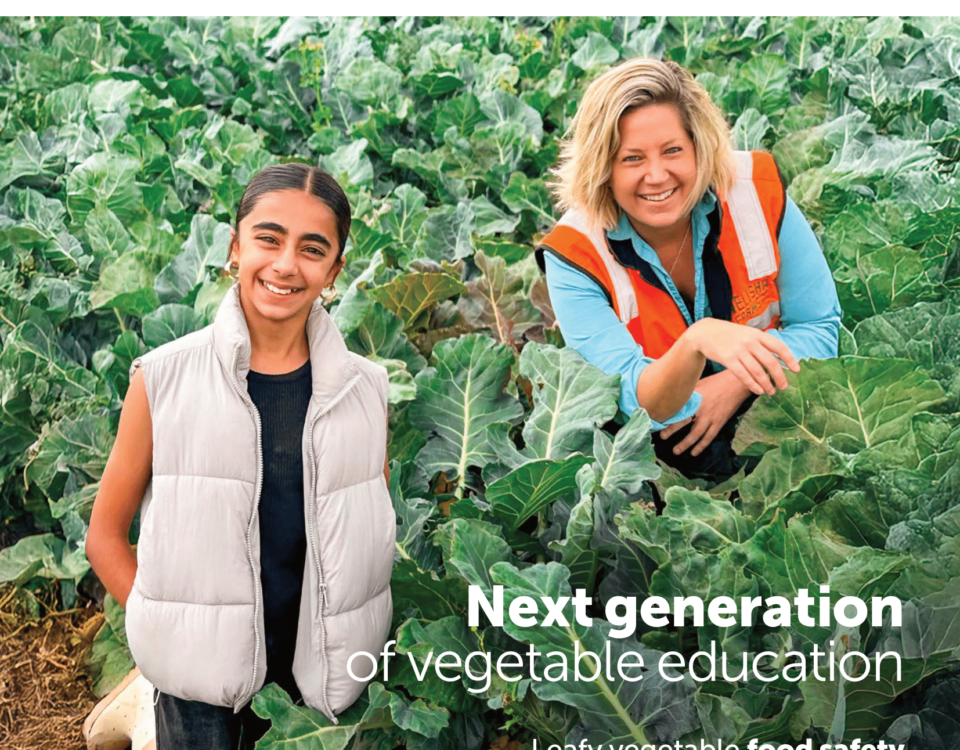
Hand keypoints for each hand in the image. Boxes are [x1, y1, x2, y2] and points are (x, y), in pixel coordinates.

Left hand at [660, 370, 752, 455]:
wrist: (736, 384)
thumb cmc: (716, 382)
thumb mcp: (699, 383)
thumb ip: (687, 392)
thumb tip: (673, 395)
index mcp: (694, 397)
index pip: (678, 408)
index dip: (668, 415)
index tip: (657, 421)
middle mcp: (701, 408)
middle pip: (684, 421)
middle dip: (672, 430)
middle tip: (662, 437)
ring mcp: (710, 417)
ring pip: (696, 433)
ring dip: (685, 443)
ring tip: (676, 451)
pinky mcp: (719, 422)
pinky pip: (709, 436)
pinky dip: (701, 445)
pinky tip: (694, 452)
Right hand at [684, 318, 799, 395]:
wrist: (705, 332)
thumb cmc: (729, 335)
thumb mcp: (747, 333)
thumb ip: (761, 344)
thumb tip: (780, 359)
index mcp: (758, 334)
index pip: (779, 347)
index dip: (790, 359)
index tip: (797, 370)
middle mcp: (750, 342)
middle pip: (770, 362)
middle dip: (779, 377)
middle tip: (784, 387)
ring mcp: (739, 350)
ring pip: (758, 371)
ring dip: (766, 384)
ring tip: (771, 392)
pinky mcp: (728, 359)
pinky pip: (743, 375)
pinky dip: (753, 384)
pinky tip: (758, 390)